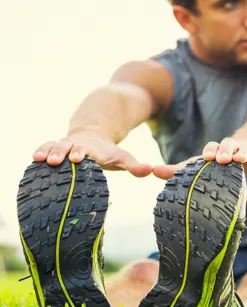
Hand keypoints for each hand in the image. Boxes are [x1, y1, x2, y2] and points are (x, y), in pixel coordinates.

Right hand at [32, 129, 152, 176]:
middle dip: (63, 153)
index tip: (79, 159)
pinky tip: (34, 157)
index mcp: (93, 150)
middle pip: (68, 147)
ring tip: (41, 159)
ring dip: (49, 151)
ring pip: (55, 146)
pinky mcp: (56, 146)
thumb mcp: (123, 158)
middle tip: (58, 161)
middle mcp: (77, 145)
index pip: (87, 152)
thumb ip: (135, 166)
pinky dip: (41, 150)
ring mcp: (65, 145)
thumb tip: (151, 170)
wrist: (92, 135)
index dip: (82, 154)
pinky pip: (46, 146)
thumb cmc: (108, 153)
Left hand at [152, 137, 246, 204]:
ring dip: (241, 153)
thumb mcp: (206, 163)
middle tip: (220, 158)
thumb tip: (152, 171)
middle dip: (224, 149)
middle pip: (229, 142)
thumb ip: (180, 169)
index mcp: (219, 149)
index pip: (212, 148)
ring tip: (237, 160)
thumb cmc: (225, 159)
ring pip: (246, 149)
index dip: (209, 151)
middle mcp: (234, 147)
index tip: (204, 159)